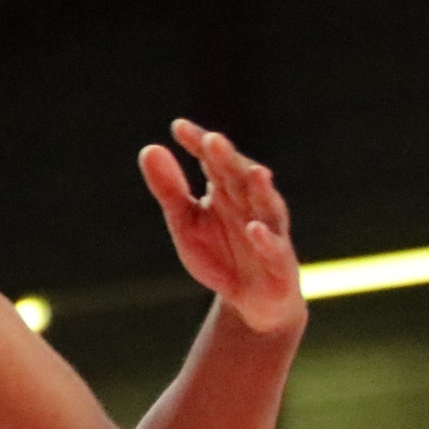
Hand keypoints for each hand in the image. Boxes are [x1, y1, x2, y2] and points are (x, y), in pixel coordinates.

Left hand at [138, 121, 302, 334]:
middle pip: (240, 177)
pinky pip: (274, 249)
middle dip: (229, 160)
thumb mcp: (185, 223)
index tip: (179, 127)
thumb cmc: (219, 254)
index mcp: (228, 189)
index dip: (199, 144)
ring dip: (261, 190)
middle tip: (212, 140)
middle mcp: (251, 204)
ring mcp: (269, 231)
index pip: (213, 161)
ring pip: (267, 206)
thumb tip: (149, 148)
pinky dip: (265, 239)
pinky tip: (254, 228)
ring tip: (254, 172)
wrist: (249, 301)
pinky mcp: (280, 262)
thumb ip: (169, 189)